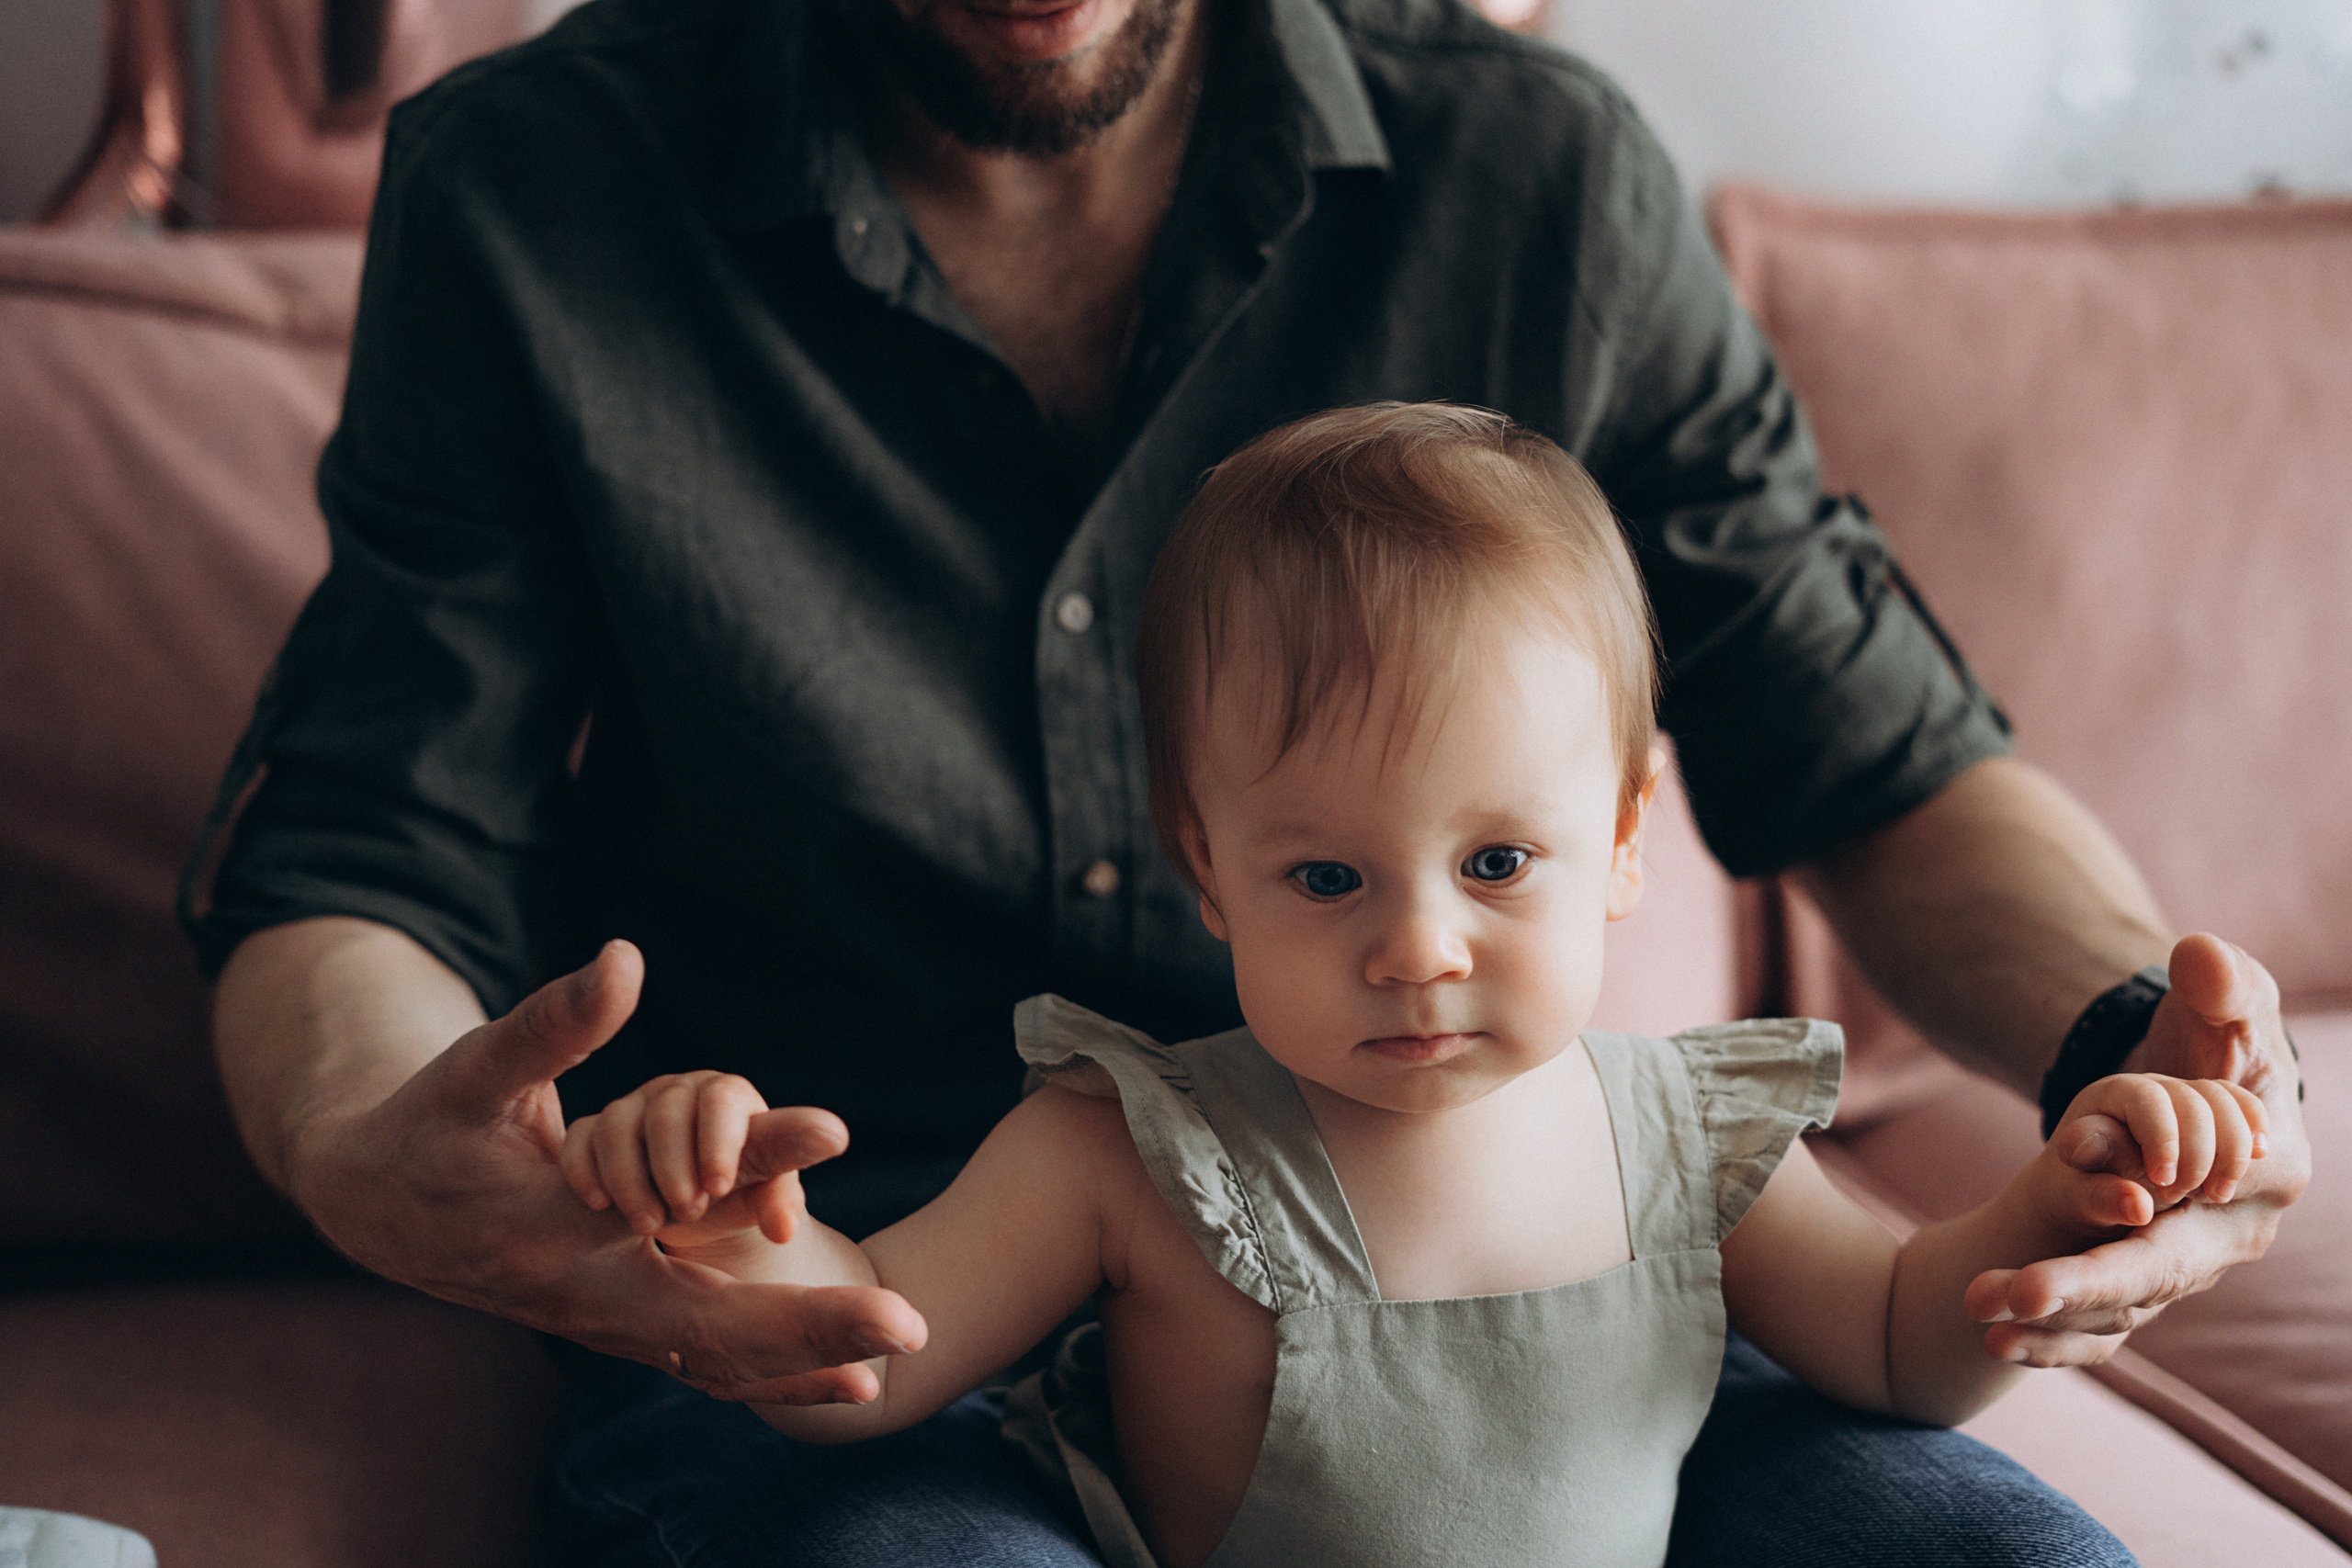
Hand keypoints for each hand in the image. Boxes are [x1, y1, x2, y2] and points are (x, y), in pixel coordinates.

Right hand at [283, 939, 926, 1401]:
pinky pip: (702, 1366)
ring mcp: (597, 1323)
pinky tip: (848, 1382)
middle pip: (703, 1327)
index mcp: (544, 1223)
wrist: (378, 1208)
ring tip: (889, 1366)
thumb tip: (625, 959)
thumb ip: (553, 1024)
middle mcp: (577, 1290)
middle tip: (908, 1324)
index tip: (839, 1128)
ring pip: (707, 1363)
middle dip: (807, 1328)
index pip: (661, 1207)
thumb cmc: (432, 1123)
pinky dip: (772, 1376)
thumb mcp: (477, 1068)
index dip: (751, 1164)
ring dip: (800, 1368)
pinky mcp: (615, 1329)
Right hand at [560, 1071, 813, 1250]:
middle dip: (674, 1166)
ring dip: (632, 1178)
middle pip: (667, 1112)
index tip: (719, 1188)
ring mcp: (633, 1109)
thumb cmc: (742, 1193)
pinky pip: (581, 1138)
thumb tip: (835, 1135)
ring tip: (650, 1224)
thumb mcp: (765, 1184)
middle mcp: (679, 1093)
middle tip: (688, 1212)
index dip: (719, 1141)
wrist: (696, 1210)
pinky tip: (601, 1204)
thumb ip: (788, 1160)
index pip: (722, 1100)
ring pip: (617, 1125)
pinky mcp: (594, 1132)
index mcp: (729, 1097)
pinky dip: (586, 1170)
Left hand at [1965, 934, 2310, 1363]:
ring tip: (1975, 1314)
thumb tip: (2202, 962)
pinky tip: (1991, 1349)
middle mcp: (2228, 1235)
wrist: (2198, 1091)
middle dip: (2082, 1286)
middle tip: (2011, 1294)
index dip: (2162, 1211)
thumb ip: (2223, 986)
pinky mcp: (2143, 1284)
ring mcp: (2185, 1267)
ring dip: (2050, 1323)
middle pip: (2153, 1272)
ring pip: (2119, 1310)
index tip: (2119, 1205)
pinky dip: (2049, 1347)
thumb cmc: (2219, 1040)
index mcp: (2268, 1176)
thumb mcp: (2225, 1003)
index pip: (2211, 1202)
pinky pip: (2098, 1334)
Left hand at [2031, 1070, 2266, 1226]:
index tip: (2163, 1183)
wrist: (2092, 1191)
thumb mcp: (2078, 1198)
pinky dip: (2254, 1129)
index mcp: (2110, 1097)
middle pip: (2194, 1098)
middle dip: (2200, 1152)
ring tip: (2218, 1196)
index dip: (2163, 1138)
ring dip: (2234, 1149)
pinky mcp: (2210, 1114)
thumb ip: (2101, 1197)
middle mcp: (2150, 1088)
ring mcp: (2184, 1097)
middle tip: (2183, 1198)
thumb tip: (2139, 1207)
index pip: (2147, 1099)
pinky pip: (2242, 1107)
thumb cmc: (2078, 1193)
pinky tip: (2260, 1157)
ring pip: (2226, 1101)